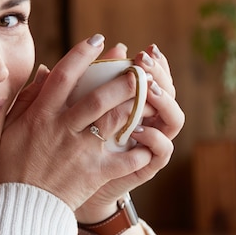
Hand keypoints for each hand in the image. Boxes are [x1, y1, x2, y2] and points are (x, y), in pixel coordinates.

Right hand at [0, 35, 158, 209]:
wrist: (19, 206)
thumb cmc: (11, 165)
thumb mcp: (9, 127)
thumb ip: (27, 98)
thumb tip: (43, 70)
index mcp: (41, 115)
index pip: (64, 76)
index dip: (83, 54)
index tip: (99, 40)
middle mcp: (62, 129)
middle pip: (98, 97)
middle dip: (121, 79)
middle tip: (138, 66)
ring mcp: (80, 151)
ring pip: (113, 122)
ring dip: (135, 105)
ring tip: (151, 92)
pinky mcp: (93, 173)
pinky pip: (122, 159)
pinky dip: (138, 150)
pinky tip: (147, 141)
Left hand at [75, 44, 184, 222]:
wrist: (70, 184)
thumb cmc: (70, 143)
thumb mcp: (69, 111)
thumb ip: (72, 87)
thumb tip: (61, 62)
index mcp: (132, 102)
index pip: (154, 76)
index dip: (155, 62)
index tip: (145, 50)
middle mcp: (147, 119)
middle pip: (169, 92)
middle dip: (160, 75)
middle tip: (145, 63)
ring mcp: (150, 142)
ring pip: (174, 118)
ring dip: (164, 102)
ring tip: (147, 91)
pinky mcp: (147, 165)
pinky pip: (162, 150)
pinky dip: (153, 138)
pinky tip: (137, 130)